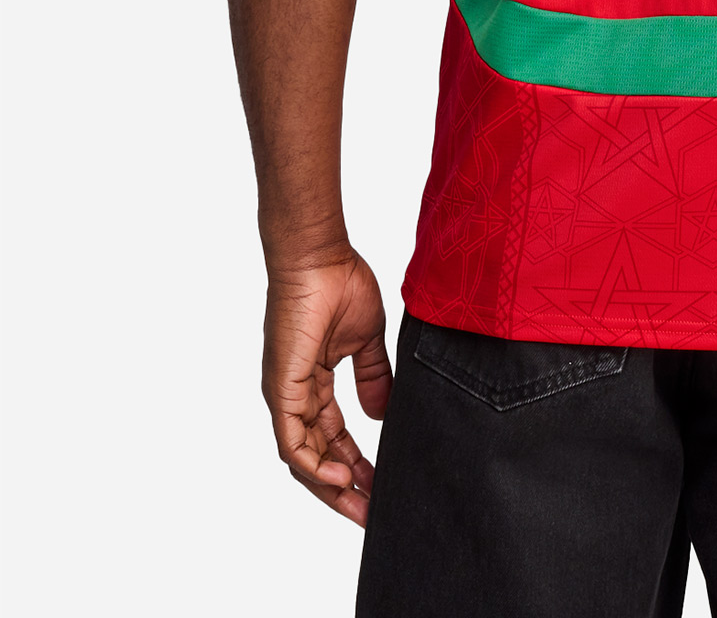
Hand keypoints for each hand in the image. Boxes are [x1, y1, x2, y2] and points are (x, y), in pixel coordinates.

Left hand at [261, 250, 392, 526]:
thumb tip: (380, 414)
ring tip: (361, 505)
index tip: (380, 486)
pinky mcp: (282, 390)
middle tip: (371, 513)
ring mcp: (286, 395)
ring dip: (331, 486)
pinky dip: (315, 465)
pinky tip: (342, 478)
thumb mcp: (366, 339)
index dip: (356, 465)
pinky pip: (293, 442)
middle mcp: (295, 395)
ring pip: (303, 458)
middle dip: (344, 489)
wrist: (319, 257)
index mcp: (313, 383)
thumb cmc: (340, 283)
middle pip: (316, 457)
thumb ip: (373, 376)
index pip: (333, 438)